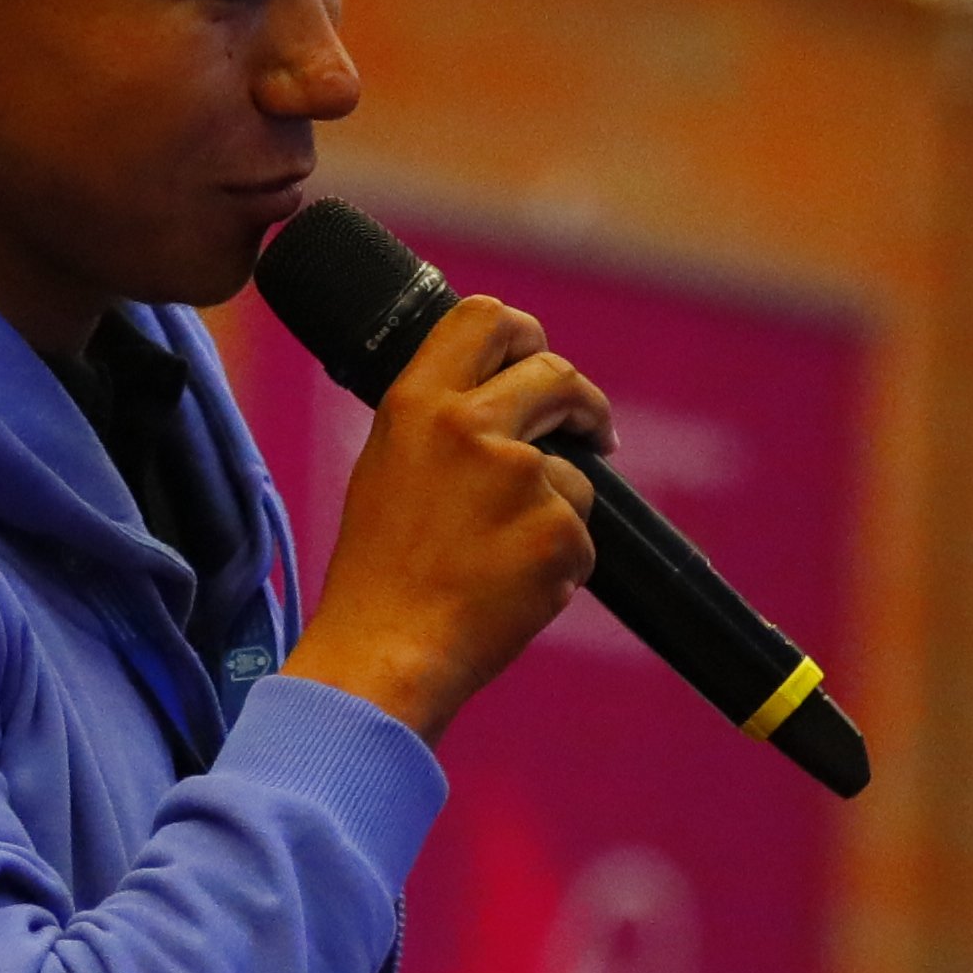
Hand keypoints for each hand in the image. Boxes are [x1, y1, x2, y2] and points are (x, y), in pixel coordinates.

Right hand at [285, 296, 601, 743]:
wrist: (385, 654)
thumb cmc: (379, 573)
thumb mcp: (386, 467)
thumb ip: (439, 423)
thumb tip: (504, 400)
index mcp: (417, 403)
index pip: (485, 317)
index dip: (525, 333)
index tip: (540, 360)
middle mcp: (469, 425)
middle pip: (557, 376)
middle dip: (585, 405)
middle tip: (593, 434)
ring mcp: (520, 476)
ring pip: (573, 476)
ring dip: (555, 514)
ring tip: (496, 562)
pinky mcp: (557, 531)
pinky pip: (581, 538)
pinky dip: (559, 565)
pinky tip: (509, 590)